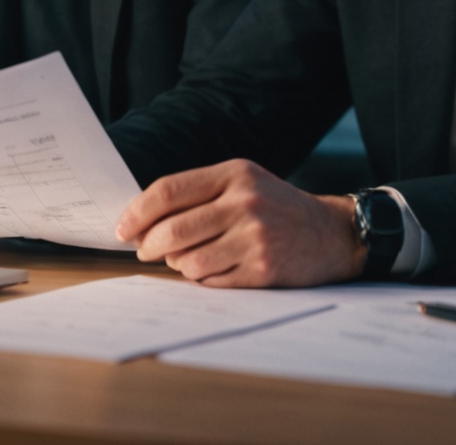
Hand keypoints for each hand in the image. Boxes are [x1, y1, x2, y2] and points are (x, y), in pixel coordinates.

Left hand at [114, 159, 365, 287]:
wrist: (332, 234)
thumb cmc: (277, 208)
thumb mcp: (244, 184)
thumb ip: (200, 194)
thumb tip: (143, 220)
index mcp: (234, 174)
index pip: (169, 191)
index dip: (138, 212)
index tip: (123, 228)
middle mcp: (244, 202)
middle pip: (172, 230)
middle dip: (149, 245)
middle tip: (146, 250)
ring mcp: (255, 237)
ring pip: (188, 261)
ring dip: (179, 265)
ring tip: (190, 259)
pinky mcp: (263, 269)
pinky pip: (211, 281)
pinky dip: (204, 279)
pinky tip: (215, 269)